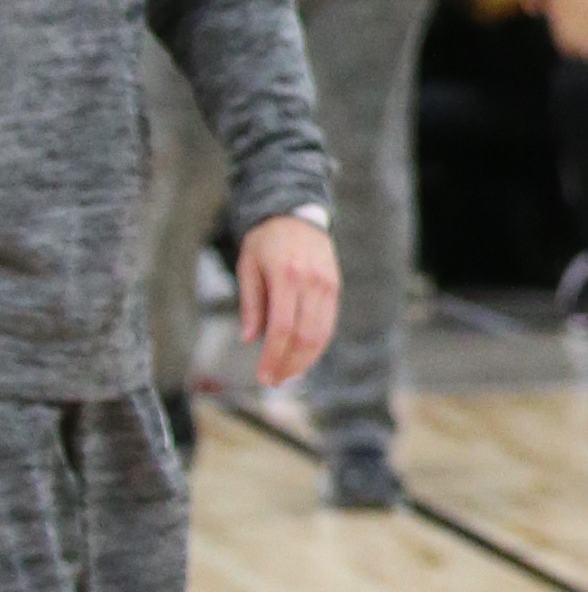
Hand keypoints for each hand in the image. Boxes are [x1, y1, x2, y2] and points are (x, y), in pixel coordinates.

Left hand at [235, 212, 338, 390]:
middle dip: (289, 364)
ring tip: (287, 372)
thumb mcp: (248, 266)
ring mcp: (327, 284)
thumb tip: (250, 338)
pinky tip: (303, 355)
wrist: (296, 211)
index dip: (273, 356)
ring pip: (321, 334)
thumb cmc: (266, 239)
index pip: (282, 328)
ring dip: (305, 359)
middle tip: (273, 380)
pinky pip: (328, 323)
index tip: (263, 375)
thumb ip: (251, 303)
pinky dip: (317, 345)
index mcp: (286, 276)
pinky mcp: (335, 287)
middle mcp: (311, 282)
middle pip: (305, 336)